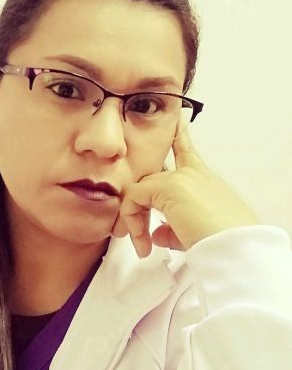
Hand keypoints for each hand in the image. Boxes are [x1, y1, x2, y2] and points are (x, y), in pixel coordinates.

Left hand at [111, 122, 260, 257]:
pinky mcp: (168, 187)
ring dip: (136, 218)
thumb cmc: (223, 245)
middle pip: (152, 181)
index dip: (180, 136)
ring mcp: (180, 178)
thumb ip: (171, 229)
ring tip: (142, 245)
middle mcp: (193, 174)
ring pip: (141, 190)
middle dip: (140, 208)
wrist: (236, 250)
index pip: (186, 153)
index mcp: (205, 180)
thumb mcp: (195, 233)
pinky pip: (134, 198)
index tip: (178, 120)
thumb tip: (155, 235)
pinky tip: (141, 240)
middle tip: (142, 239)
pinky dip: (132, 220)